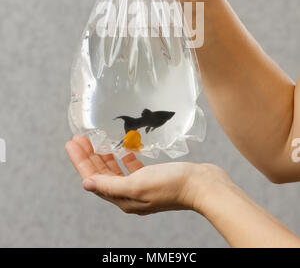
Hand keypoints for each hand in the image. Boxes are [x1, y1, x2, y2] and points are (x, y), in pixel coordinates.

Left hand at [65, 135, 229, 215]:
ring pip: (115, 170)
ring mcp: (142, 186)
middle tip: (79, 137)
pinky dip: (125, 157)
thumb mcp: (138, 184)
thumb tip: (86, 184)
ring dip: (104, 155)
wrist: (203, 185)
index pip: (94, 178)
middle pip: (102, 173)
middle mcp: (130, 195)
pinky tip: (124, 147)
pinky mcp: (153, 178)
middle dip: (89, 155)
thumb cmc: (172, 184)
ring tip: (96, 140)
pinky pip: (132, 168)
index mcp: (123, 198)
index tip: (71, 142)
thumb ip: (111, 184)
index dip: (81, 160)